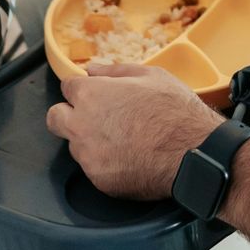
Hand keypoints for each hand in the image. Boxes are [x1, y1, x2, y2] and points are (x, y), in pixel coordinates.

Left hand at [46, 64, 222, 199]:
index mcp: (92, 95)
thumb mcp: (151, 76)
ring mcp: (88, 156)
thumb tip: (93, 70)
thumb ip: (115, 71)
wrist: (193, 153)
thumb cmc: (175, 112)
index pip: (67, 87)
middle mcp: (82, 125)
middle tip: (93, 117)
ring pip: (75, 145)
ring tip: (122, 140)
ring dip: (90, 141)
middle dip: (68, 114)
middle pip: (55, 118)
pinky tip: (129, 158)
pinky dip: (106, 164)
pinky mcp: (98, 180)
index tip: (94, 94)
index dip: (82, 89)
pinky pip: (93, 169)